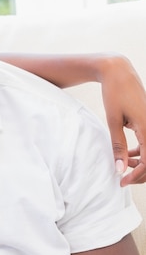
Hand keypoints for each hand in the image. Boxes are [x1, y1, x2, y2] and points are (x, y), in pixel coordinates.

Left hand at [99, 55, 145, 184]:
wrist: (118, 72)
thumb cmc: (115, 94)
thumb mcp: (113, 121)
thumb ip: (117, 146)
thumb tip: (118, 168)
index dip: (136, 176)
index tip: (121, 182)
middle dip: (140, 173)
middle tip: (122, 178)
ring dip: (140, 163)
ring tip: (122, 165)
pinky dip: (141, 153)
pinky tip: (127, 155)